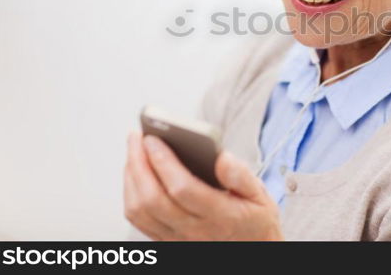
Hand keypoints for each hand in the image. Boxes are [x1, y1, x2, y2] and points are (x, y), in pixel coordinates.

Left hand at [123, 130, 282, 240]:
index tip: (153, 139)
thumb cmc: (254, 220)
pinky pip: (138, 220)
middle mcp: (195, 232)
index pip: (183, 189)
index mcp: (221, 216)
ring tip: (134, 150)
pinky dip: (130, 192)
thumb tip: (222, 157)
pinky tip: (135, 172)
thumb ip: (242, 176)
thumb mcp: (260, 197)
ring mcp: (177, 239)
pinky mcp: (166, 242)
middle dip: (139, 163)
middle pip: (153, 199)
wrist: (252, 252)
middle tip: (136, 137)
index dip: (164, 162)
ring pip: (140, 211)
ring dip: (131, 177)